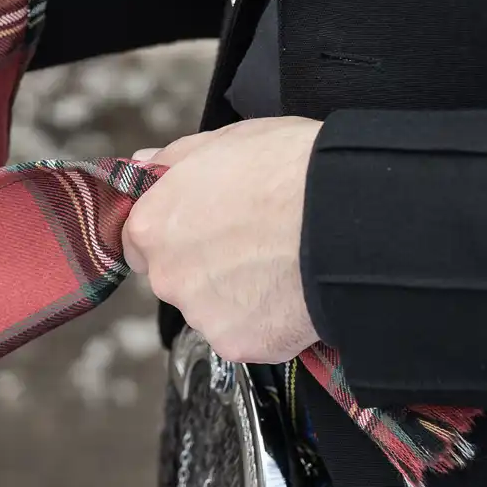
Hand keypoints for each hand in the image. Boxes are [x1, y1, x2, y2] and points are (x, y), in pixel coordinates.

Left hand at [121, 117, 322, 363]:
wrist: (345, 216)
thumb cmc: (289, 169)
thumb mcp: (223, 141)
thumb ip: (174, 161)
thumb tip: (146, 166)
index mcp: (153, 226)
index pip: (141, 242)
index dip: (175, 233)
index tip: (206, 227)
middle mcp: (167, 277)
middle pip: (177, 278)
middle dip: (207, 266)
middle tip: (256, 243)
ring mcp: (203, 315)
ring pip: (213, 310)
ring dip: (239, 296)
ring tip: (282, 266)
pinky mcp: (240, 345)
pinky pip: (248, 335)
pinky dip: (269, 322)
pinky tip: (294, 294)